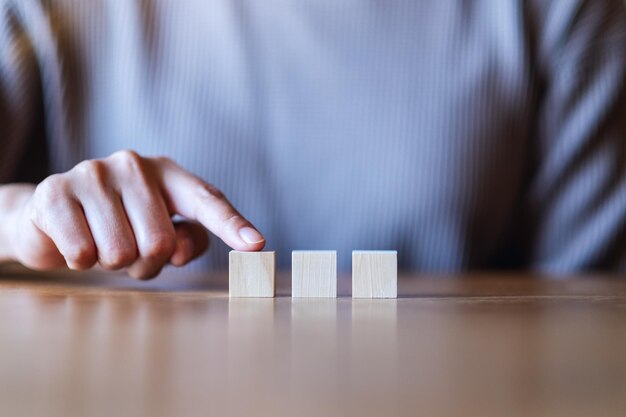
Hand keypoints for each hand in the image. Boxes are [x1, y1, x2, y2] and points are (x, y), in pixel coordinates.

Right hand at [3, 150, 264, 278]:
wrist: (52, 216)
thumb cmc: (120, 225)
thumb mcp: (160, 232)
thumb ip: (187, 240)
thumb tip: (180, 251)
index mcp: (168, 173)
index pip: (206, 199)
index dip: (232, 224)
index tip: (256, 244)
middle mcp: (133, 164)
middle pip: (160, 242)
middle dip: (146, 263)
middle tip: (130, 253)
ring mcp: (92, 173)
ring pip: (120, 252)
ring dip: (113, 264)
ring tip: (103, 245)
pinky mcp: (54, 192)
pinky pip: (83, 253)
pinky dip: (81, 262)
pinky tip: (76, 243)